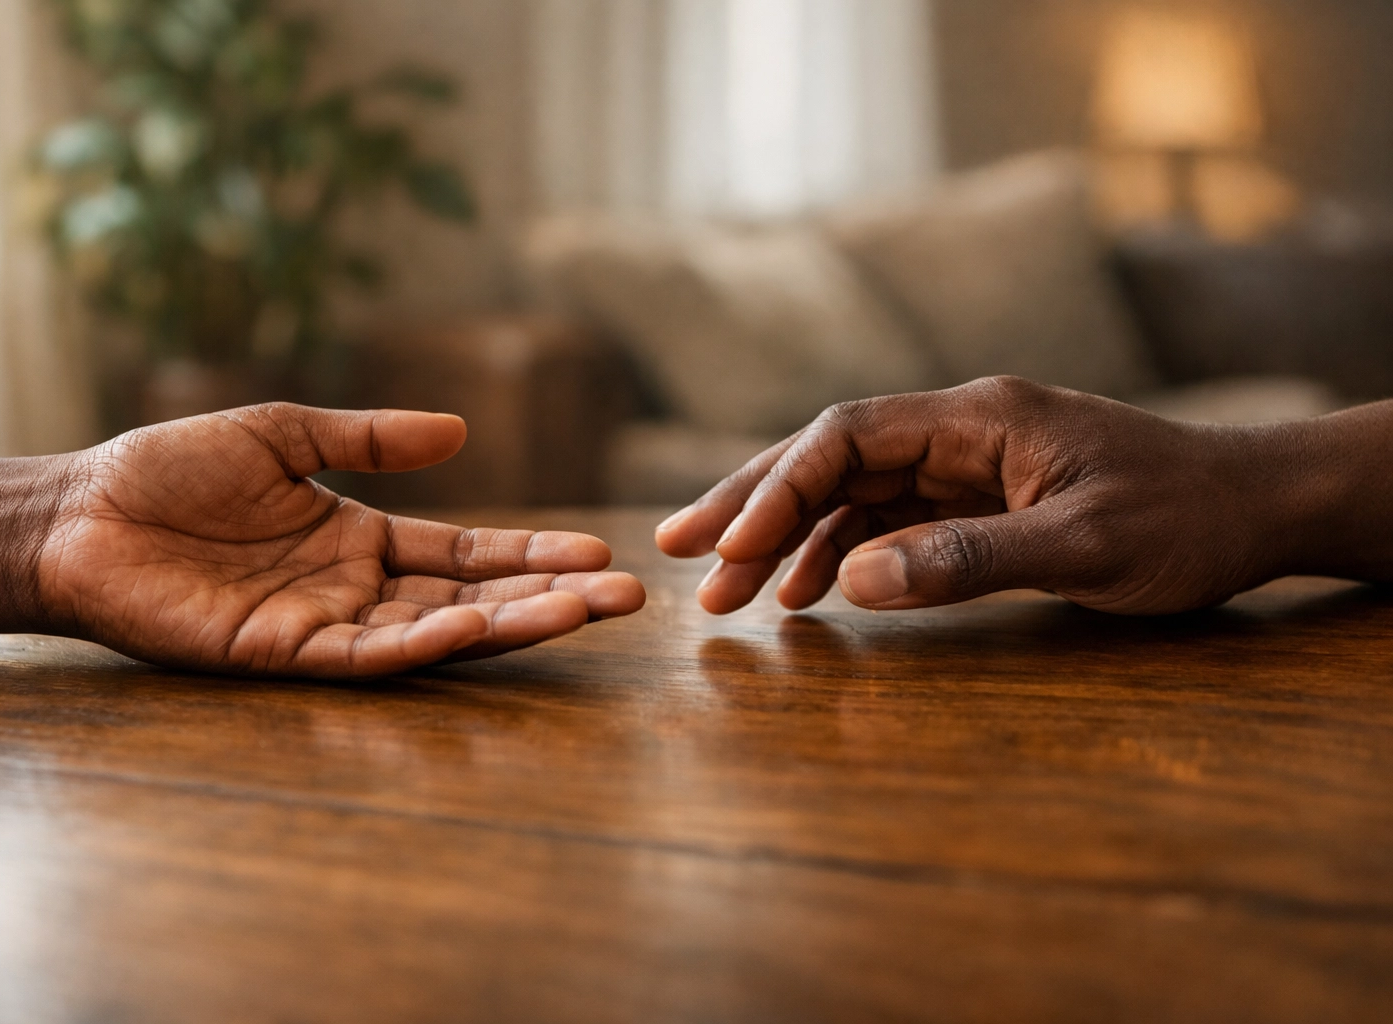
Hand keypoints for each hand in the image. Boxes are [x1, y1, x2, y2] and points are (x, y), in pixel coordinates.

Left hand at [37, 404, 644, 675]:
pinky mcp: (280, 654)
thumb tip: (463, 431)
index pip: (467, 553)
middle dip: (549, 599)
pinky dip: (423, 643)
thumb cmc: (169, 471)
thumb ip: (370, 438)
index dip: (533, 555)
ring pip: (434, 634)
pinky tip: (477, 625)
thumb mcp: (283, 433)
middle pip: (472, 597)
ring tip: (580, 613)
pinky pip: (365, 655)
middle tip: (626, 598)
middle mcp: (356, 590)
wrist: (78, 511)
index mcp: (362, 540)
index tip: (602, 555)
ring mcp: (324, 626)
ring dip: (508, 626)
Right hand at [655, 377, 1362, 615]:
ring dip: (786, 538)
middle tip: (679, 550)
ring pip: (849, 492)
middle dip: (752, 504)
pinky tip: (808, 593)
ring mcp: (964, 465)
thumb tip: (854, 581)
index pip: (846, 436)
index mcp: (977, 416)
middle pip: (828, 456)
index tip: (731, 550)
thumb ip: (968, 559)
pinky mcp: (975, 500)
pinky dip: (840, 555)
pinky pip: (887, 521)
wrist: (1251, 510)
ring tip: (726, 590)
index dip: (777, 490)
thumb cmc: (1183, 519)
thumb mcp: (1083, 545)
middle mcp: (959, 430)